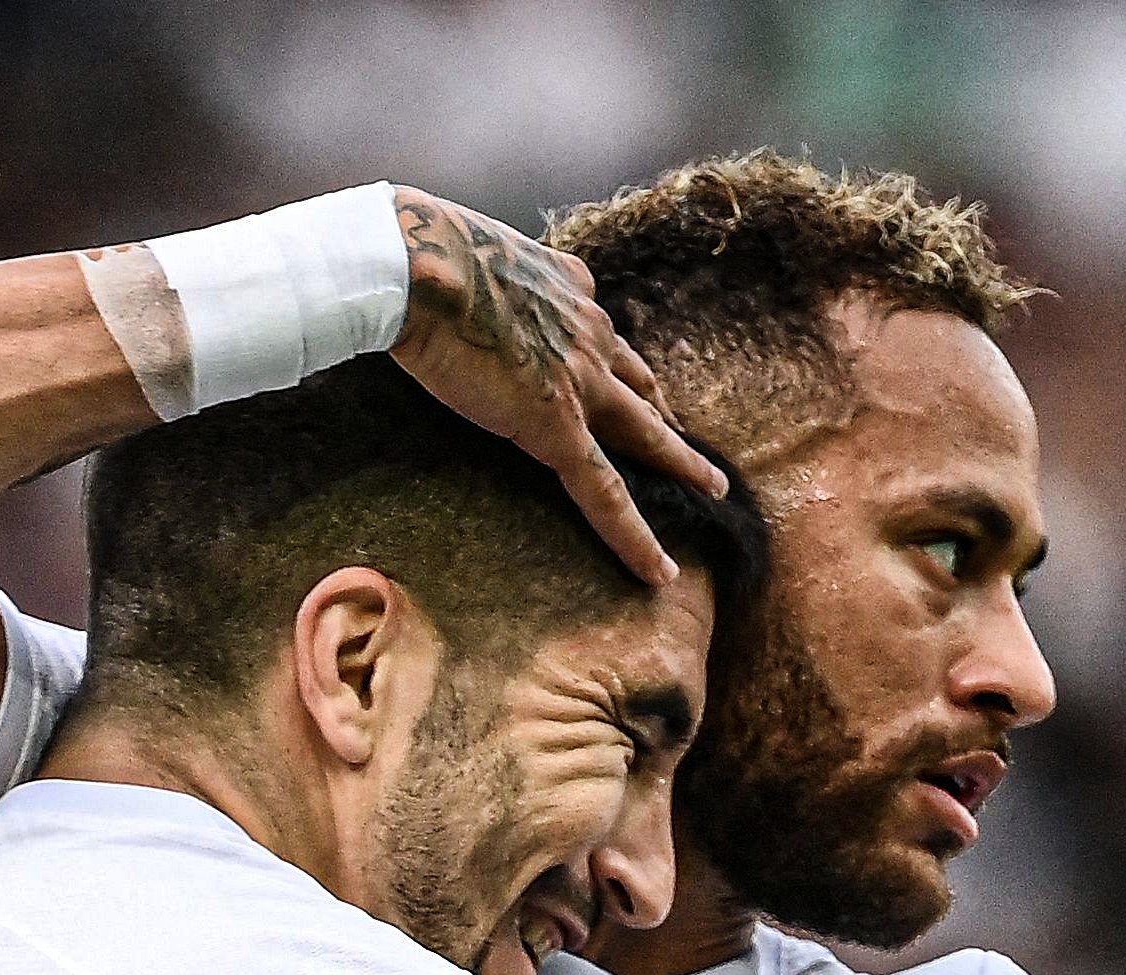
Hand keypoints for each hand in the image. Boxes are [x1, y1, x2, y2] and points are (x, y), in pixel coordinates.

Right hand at [390, 189, 725, 587]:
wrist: (416, 268)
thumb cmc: (418, 258)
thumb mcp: (472, 253)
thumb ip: (487, 278)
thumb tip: (461, 288)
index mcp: (565, 289)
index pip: (600, 334)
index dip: (616, 361)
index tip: (629, 380)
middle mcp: (586, 331)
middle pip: (640, 381)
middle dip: (667, 413)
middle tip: (694, 444)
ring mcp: (580, 380)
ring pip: (645, 431)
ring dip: (680, 460)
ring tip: (709, 488)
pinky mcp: (559, 425)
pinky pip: (606, 493)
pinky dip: (635, 536)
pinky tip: (657, 571)